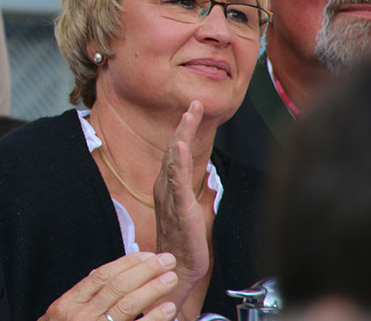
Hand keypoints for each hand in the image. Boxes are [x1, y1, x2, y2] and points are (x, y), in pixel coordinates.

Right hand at [39, 252, 178, 320]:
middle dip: (145, 270)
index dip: (127, 263)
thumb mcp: (64, 313)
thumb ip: (86, 296)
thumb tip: (111, 275)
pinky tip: (167, 308)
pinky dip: (152, 318)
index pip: (102, 276)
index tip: (147, 256)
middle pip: (117, 287)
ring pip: (127, 305)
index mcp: (69, 303)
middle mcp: (81, 316)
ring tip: (170, 278)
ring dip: (152, 289)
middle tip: (166, 260)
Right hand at [154, 100, 210, 311]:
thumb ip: (196, 190)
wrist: (178, 267)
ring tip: (189, 115)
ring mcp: (170, 195)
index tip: (193, 109)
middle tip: (194, 103)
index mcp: (168, 185)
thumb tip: (205, 174)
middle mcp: (165, 186)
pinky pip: (176, 179)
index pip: (177, 151)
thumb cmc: (185, 241)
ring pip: (174, 158)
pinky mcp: (178, 206)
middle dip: (185, 124)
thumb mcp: (193, 209)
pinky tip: (179, 145)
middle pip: (174, 148)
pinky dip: (177, 160)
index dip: (185, 130)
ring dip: (182, 134)